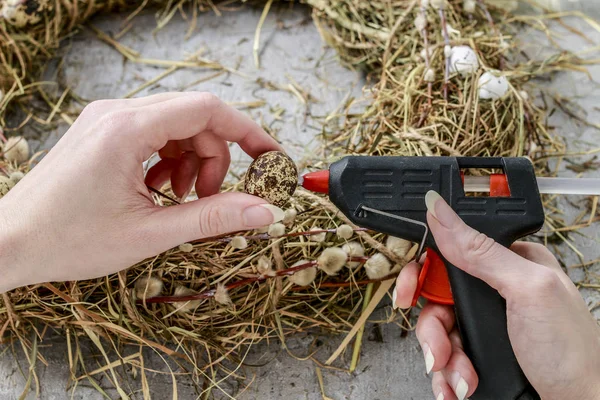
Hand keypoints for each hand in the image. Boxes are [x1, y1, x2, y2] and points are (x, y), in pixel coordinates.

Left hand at [0, 92, 284, 292]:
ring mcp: (106, 119)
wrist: (8, 243)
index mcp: (128, 128)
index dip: (248, 131)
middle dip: (215, 157)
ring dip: (191, 161)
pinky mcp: (101, 131)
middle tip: (211, 198)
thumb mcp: (150, 232)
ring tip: (178, 199)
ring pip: (176, 126)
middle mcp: (117, 112)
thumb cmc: (69, 240)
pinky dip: (168, 160)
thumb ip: (213, 218)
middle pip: (195, 118)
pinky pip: (153, 134)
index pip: (208, 109)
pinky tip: (156, 191)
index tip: (270, 158)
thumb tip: (264, 211)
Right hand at [393, 191, 599, 399]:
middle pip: (436, 295)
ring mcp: (486, 321)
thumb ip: (480, 251)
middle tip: (439, 347)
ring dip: (442, 357)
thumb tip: (439, 209)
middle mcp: (494, 289)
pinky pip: (445, 354)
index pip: (449, 251)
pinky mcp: (480, 349)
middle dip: (433, 327)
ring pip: (436, 328)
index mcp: (508, 261)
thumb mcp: (527, 291)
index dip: (422, 271)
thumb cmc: (573, 353)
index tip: (409, 291)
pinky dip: (446, 373)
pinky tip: (459, 383)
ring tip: (461, 376)